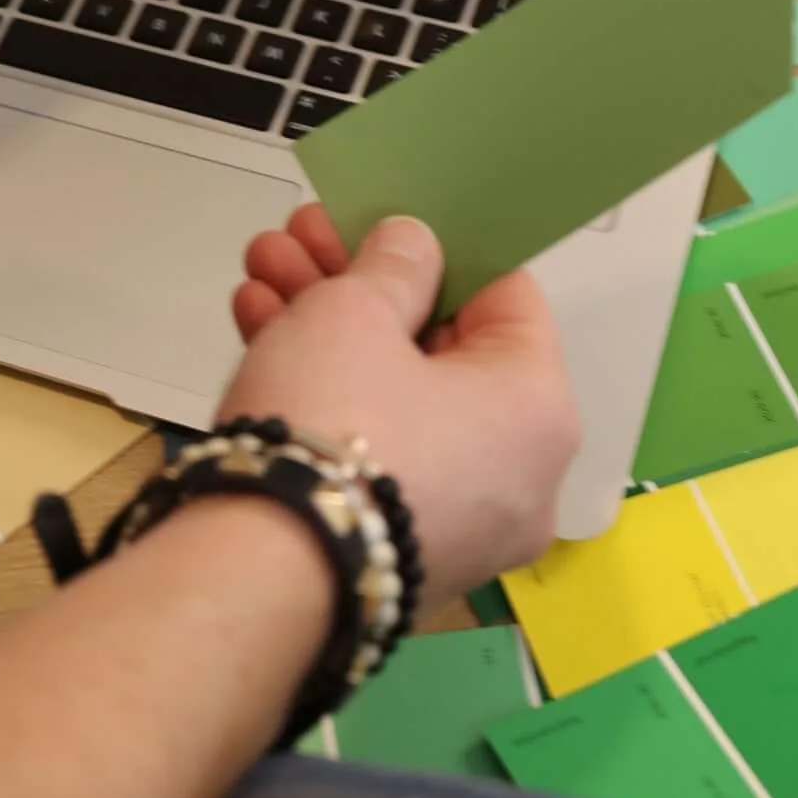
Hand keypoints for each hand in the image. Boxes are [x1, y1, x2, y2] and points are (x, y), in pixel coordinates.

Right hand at [222, 204, 577, 597]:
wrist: (260, 574)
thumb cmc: (335, 424)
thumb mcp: (356, 311)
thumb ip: (393, 266)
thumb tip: (415, 247)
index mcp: (540, 409)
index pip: (504, 298)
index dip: (435, 249)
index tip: (376, 224)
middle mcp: (520, 477)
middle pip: (439, 351)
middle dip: (359, 288)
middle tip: (299, 243)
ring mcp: (460, 527)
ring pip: (398, 402)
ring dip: (327, 333)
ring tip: (259, 278)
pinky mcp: (399, 558)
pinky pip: (377, 458)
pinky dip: (327, 403)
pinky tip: (258, 337)